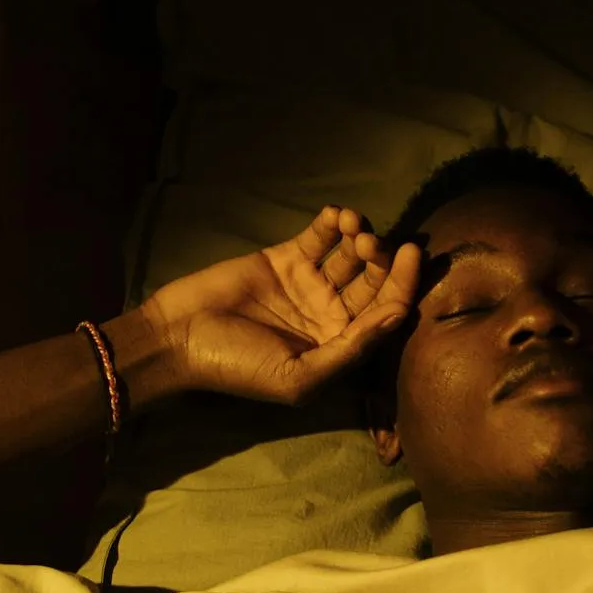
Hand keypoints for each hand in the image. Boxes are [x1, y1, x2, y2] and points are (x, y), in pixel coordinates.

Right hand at [139, 205, 423, 405]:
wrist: (180, 337)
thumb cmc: (238, 366)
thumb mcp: (299, 377)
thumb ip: (350, 349)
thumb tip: (398, 317)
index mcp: (340, 346)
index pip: (386, 313)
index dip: (404, 284)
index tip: (412, 254)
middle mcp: (331, 314)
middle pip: (375, 280)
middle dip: (383, 257)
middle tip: (371, 242)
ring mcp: (309, 284)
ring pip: (352, 254)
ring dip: (361, 234)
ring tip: (350, 225)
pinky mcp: (285, 259)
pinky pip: (319, 237)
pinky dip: (332, 222)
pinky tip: (334, 215)